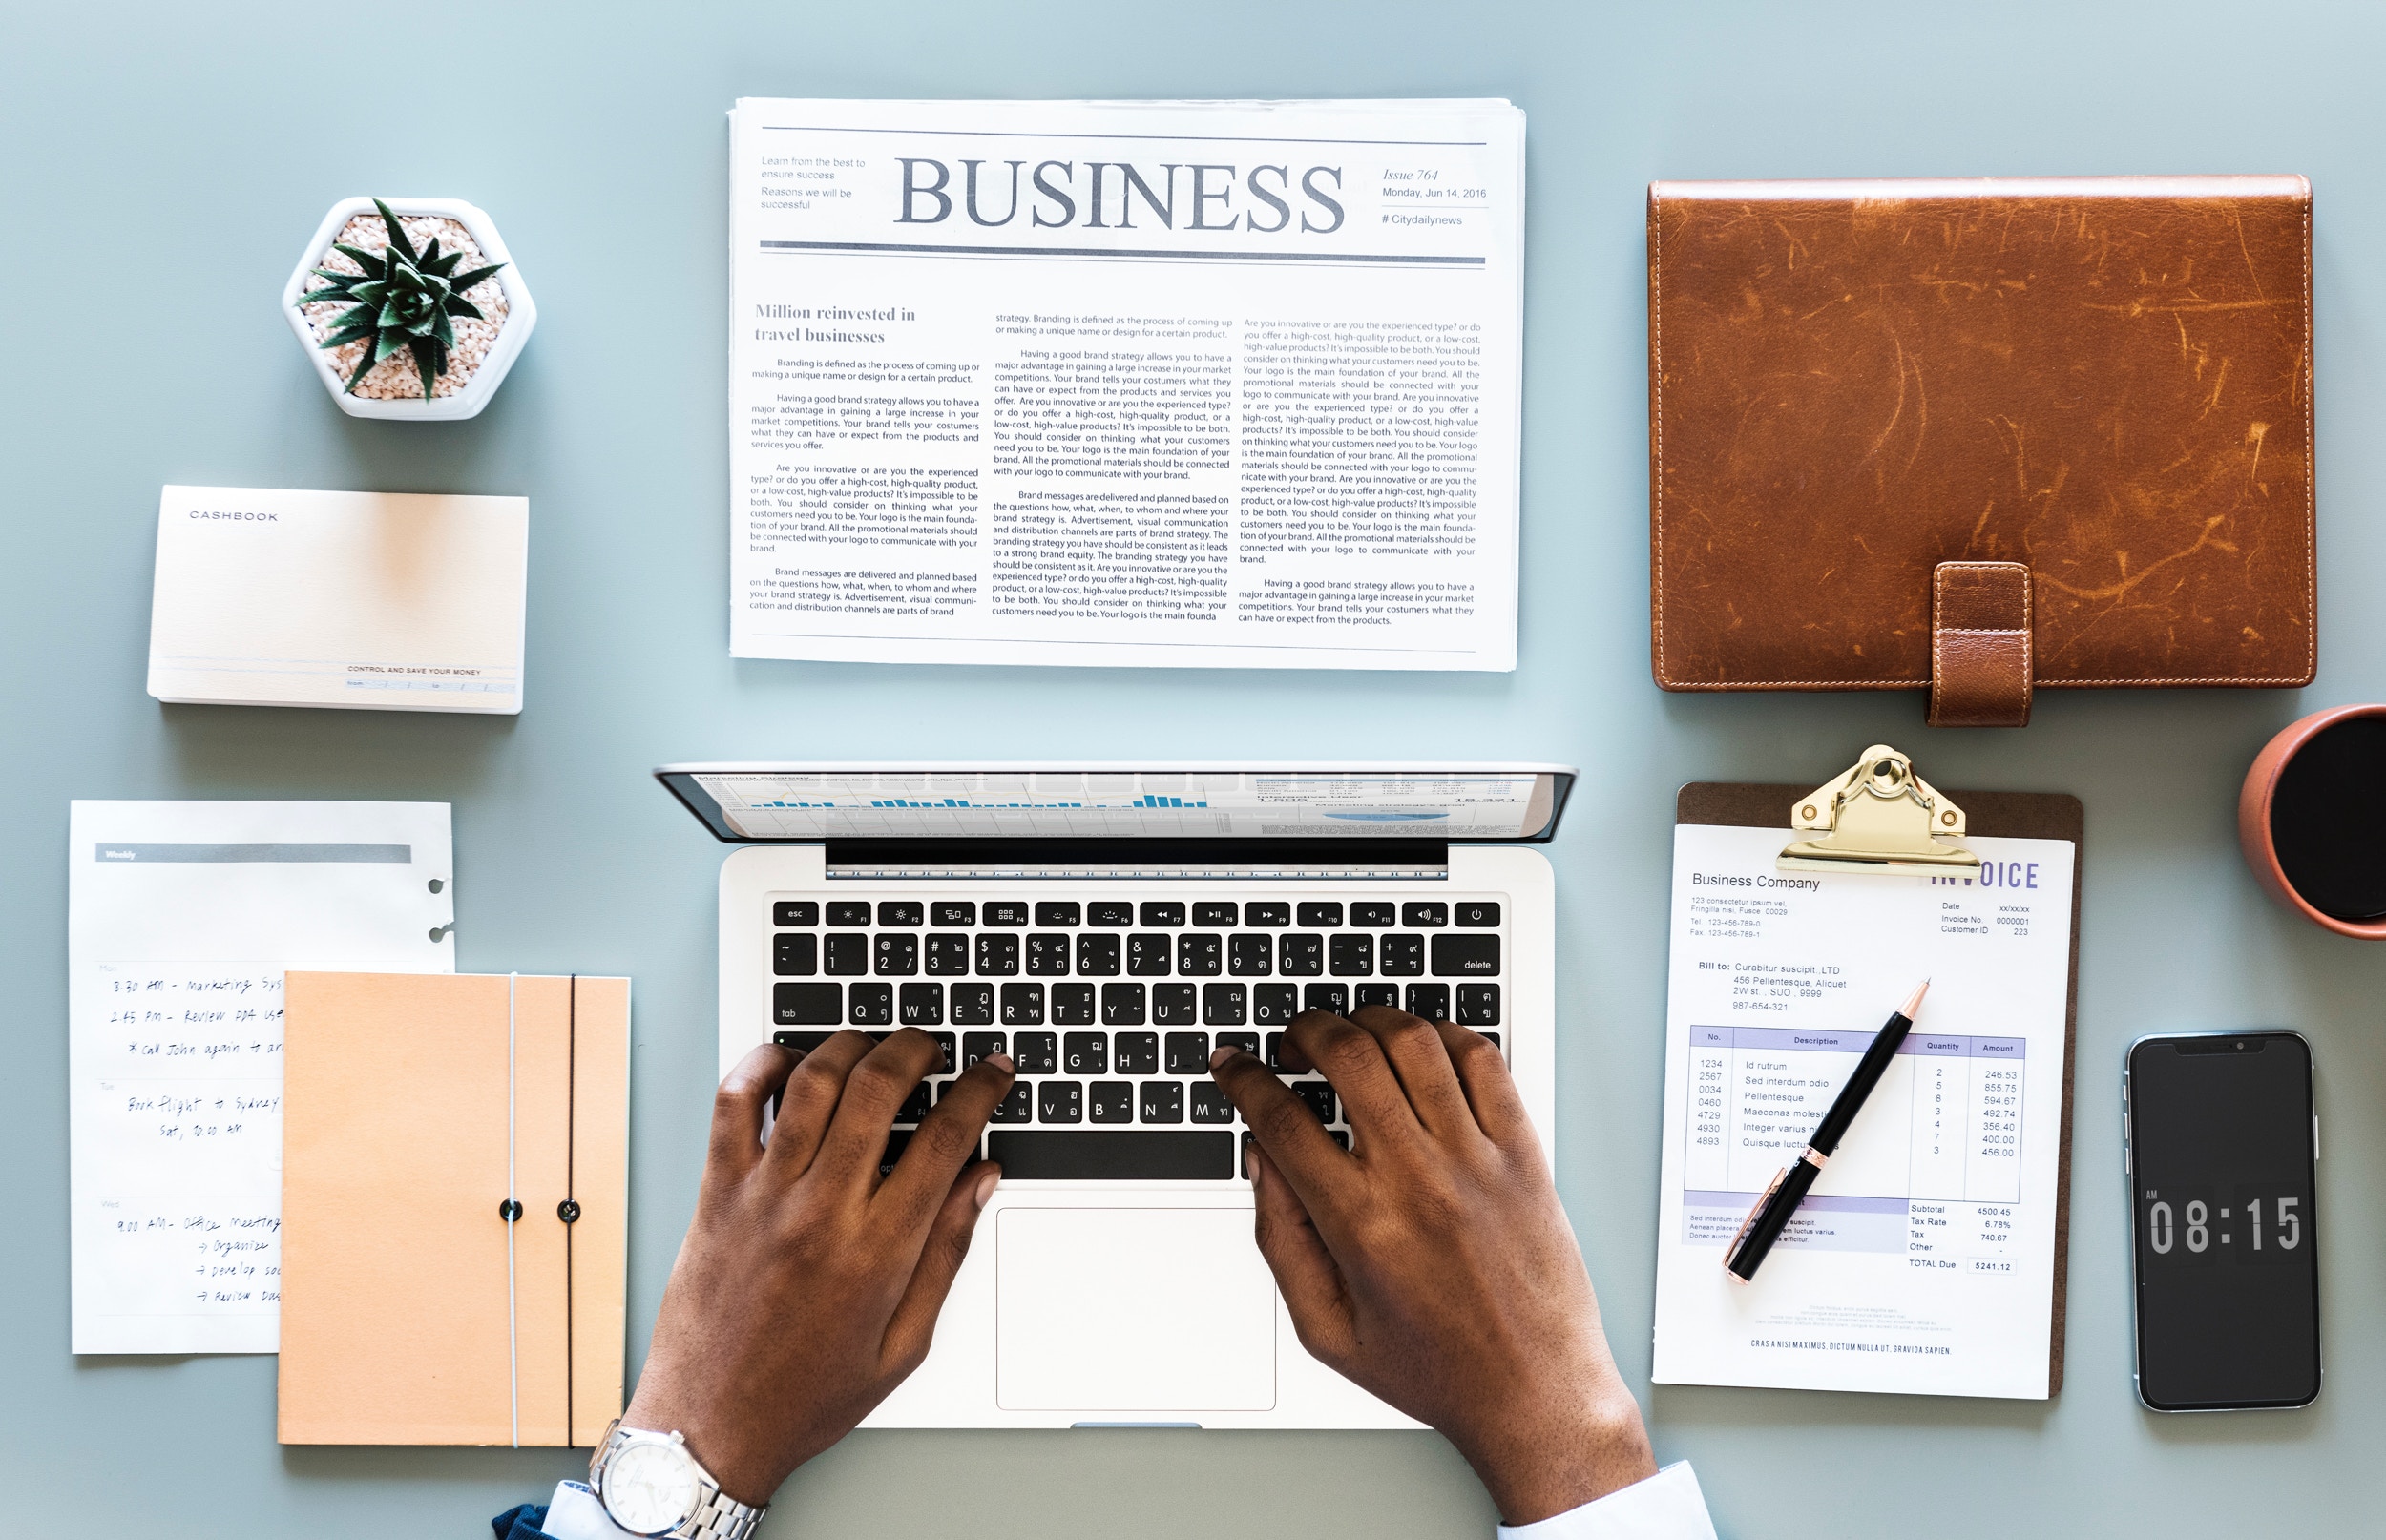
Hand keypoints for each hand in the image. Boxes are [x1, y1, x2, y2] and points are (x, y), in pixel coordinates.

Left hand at [623, 1030, 1012, 1505]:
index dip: (978, 1091)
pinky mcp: (717, 1193)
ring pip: (810, 1081)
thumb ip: (946, 1253)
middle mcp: (820, 1212)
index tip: (992, 1071)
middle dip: (916, 1049)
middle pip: (878, 1089)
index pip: (943, 1139)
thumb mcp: (905, 1343)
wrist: (710, 1426)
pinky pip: (733, 1104)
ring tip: (870, 1047)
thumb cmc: (806, 1395)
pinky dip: (761, 1065)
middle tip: (930, 1047)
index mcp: (878, 1251)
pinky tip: (788, 1063)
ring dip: (849, 1046)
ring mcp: (762, 1196)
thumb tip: (980, 1182)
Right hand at [1210, 1007, 1654, 1524]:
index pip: (1281, 1119)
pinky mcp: (1523, 1154)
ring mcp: (1477, 1160)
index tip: (1233, 1064)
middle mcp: (1418, 1180)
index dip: (1244, 1078)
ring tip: (1354, 1036)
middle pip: (1347, 1056)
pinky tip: (1423, 1051)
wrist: (1536, 1395)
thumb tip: (1261, 1159)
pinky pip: (1484, 1061)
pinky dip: (1445, 1036)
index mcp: (1360, 1225)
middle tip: (1294, 1044)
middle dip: (1305, 1030)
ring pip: (1415, 1042)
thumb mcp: (1326, 1329)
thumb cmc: (1435, 1369)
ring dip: (1370, 1020)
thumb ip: (1281, 1239)